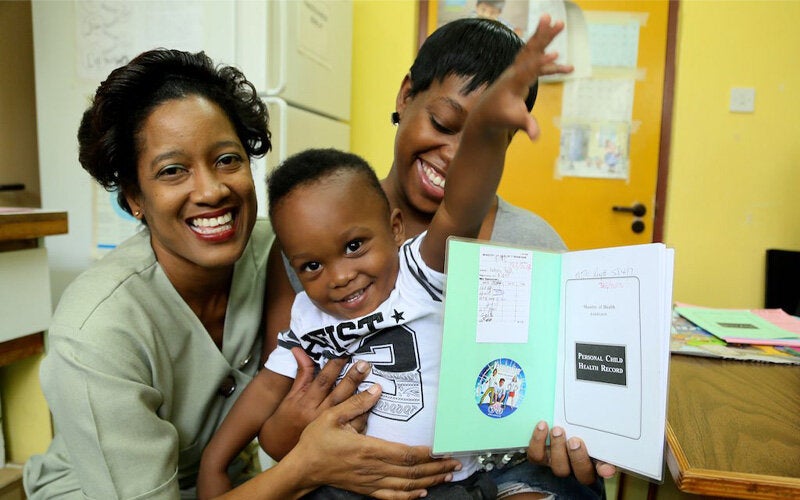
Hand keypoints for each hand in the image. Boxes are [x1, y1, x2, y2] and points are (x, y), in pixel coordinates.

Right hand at [260, 348, 369, 458]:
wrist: (280, 447)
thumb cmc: (285, 419)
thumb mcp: (291, 396)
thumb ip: (301, 375)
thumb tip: (299, 350)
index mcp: (305, 403)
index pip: (323, 380)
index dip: (334, 366)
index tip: (345, 353)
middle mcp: (317, 415)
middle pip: (338, 394)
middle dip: (353, 378)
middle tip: (365, 365)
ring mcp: (328, 430)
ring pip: (349, 413)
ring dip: (363, 400)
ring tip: (377, 386)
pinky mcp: (337, 441)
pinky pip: (354, 429)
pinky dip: (364, 418)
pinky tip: (374, 407)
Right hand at [285, 383, 462, 498]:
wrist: (303, 468)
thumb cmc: (317, 440)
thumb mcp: (332, 415)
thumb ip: (356, 403)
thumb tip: (377, 390)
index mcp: (367, 449)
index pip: (404, 454)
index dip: (426, 454)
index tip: (443, 449)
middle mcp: (372, 468)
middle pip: (411, 471)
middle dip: (436, 467)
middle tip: (455, 463)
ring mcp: (370, 482)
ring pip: (405, 485)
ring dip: (429, 480)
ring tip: (447, 475)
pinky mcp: (366, 489)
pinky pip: (391, 496)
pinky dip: (409, 496)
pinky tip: (422, 492)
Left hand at [473, 14, 572, 140]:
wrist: (486, 114)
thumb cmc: (499, 117)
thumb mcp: (513, 122)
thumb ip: (526, 126)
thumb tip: (535, 137)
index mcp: (512, 83)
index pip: (528, 70)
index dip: (541, 63)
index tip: (555, 54)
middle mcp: (514, 72)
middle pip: (530, 51)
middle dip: (542, 36)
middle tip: (552, 19)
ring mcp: (517, 70)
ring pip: (533, 50)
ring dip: (545, 36)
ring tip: (559, 22)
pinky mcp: (522, 73)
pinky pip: (537, 61)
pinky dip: (551, 62)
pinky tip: (568, 67)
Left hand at [527, 421, 616, 484]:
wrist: (554, 428)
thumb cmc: (577, 432)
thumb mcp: (590, 437)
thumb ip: (600, 447)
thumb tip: (608, 466)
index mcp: (592, 464)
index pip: (602, 470)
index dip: (604, 471)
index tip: (606, 469)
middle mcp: (574, 469)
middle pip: (581, 473)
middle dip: (577, 457)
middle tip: (575, 441)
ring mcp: (556, 464)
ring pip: (558, 467)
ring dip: (557, 448)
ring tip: (557, 430)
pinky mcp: (539, 457)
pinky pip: (536, 455)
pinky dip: (538, 440)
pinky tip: (542, 425)